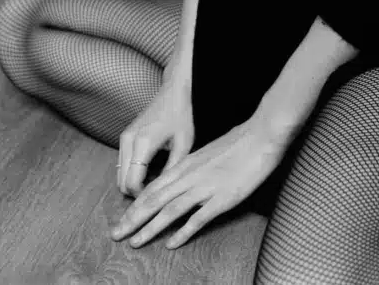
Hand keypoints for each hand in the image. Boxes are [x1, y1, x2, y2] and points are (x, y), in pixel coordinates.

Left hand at [110, 116, 287, 248]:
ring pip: (170, 210)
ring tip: (135, 242)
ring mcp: (206, 187)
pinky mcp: (222, 197)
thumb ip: (194, 167)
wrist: (262, 134)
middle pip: (154, 200)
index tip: (122, 220)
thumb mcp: (209, 153)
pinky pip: (198, 218)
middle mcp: (191, 175)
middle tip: (115, 235)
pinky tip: (171, 244)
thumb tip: (182, 180)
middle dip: (133, 220)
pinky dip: (182, 232)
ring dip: (150, 228)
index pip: (154, 187)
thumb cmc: (239, 142)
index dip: (135, 205)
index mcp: (187, 164)